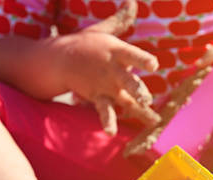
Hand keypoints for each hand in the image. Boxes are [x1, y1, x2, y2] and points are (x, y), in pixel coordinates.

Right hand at [56, 0, 159, 133]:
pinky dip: (108, 121)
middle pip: (128, 81)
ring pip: (123, 99)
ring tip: (150, 119)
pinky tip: (112, 133)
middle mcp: (112, 71)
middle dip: (138, 89)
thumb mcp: (102, 30)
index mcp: (116, 52)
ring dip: (135, 108)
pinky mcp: (98, 97)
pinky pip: (105, 111)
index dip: (143, 60)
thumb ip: (120, 20)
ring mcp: (105, 86)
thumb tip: (132, 2)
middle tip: (147, 98)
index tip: (154, 65)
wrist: (57, 60)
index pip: (132, 55)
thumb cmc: (85, 44)